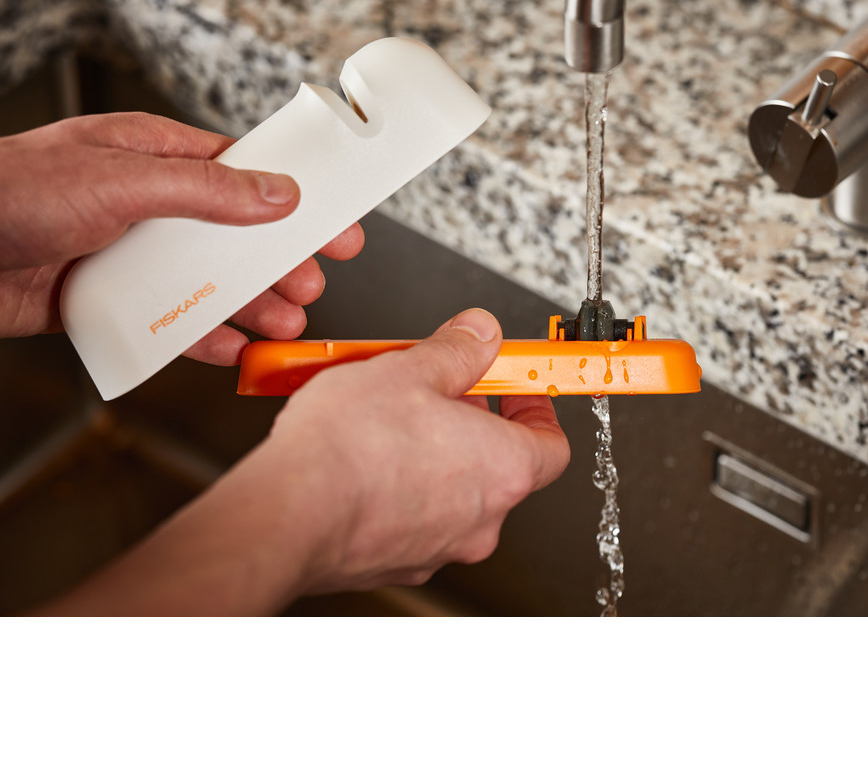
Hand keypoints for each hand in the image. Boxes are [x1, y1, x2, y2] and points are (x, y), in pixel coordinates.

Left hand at [0, 111, 363, 361]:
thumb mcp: (123, 181)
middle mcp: (146, 205)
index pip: (243, 175)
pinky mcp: (107, 300)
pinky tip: (231, 348)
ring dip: (248, 304)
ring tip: (284, 326)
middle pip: (232, 236)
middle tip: (310, 286)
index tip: (334, 223)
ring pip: (205, 281)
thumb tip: (276, 193)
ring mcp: (127, 254)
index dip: (294, 199)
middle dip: (277, 263)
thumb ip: (205, 190)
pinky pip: (167, 319)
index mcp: (153, 157)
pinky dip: (202, 335)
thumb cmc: (10, 192)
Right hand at [260, 307, 571, 595]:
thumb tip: (479, 334)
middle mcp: (480, 520)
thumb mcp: (411, 370)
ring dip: (434, 454)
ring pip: (452, 492)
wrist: (286, 513)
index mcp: (503, 469)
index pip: (552, 444)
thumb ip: (457, 351)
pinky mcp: (394, 562)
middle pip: (498, 465)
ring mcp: (437, 548)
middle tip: (443, 388)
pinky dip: (400, 487)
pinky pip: (412, 517)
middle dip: (473, 422)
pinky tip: (366, 456)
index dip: (536, 408)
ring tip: (393, 416)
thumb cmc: (349, 452)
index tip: (517, 385)